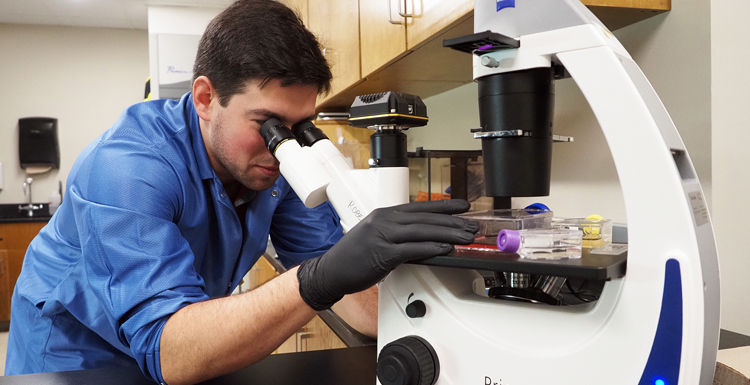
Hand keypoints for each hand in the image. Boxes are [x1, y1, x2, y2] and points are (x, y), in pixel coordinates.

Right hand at [297, 199, 477, 310]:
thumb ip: (399, 233)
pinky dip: (430, 248)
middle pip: (425, 218)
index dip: (444, 206)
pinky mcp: (382, 253)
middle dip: (452, 221)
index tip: (463, 206)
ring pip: (422, 231)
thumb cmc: (353, 257)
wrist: (331, 271)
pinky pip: (411, 249)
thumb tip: (425, 237)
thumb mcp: (376, 236)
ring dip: (447, 233)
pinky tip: (444, 249)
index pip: (420, 207)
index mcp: (385, 214)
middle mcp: (384, 221)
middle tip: (472, 225)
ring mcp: (382, 236)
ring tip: (465, 237)